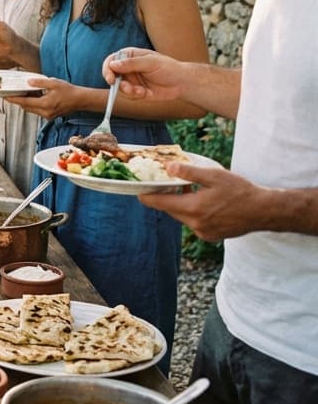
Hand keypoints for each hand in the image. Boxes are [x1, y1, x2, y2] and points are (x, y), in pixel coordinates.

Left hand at [4, 76, 72, 118]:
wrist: (80, 100)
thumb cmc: (69, 90)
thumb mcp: (53, 83)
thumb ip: (40, 82)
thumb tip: (28, 82)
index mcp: (45, 104)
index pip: (25, 103)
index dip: (14, 99)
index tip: (5, 97)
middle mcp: (45, 112)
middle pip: (26, 107)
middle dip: (18, 100)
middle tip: (12, 92)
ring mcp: (48, 115)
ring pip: (31, 109)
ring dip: (26, 102)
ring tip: (23, 92)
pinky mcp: (50, 116)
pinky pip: (37, 110)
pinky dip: (33, 104)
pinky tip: (33, 96)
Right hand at [102, 47, 185, 101]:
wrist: (182, 83)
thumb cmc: (168, 67)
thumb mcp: (150, 63)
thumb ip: (131, 63)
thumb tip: (113, 65)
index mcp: (129, 56)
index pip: (111, 61)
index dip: (108, 69)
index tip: (111, 79)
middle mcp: (128, 68)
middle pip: (112, 75)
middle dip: (117, 83)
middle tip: (124, 87)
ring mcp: (132, 80)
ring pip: (120, 87)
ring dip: (128, 91)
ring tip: (140, 91)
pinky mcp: (136, 91)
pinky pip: (129, 95)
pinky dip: (136, 95)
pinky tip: (146, 93)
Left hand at [137, 164, 270, 240]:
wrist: (264, 211)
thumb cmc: (240, 191)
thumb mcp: (214, 176)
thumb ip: (189, 173)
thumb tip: (167, 168)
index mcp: (193, 209)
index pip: (159, 204)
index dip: (146, 196)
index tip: (138, 190)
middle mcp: (195, 224)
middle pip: (170, 210)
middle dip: (166, 197)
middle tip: (165, 183)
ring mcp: (203, 232)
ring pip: (182, 216)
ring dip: (181, 204)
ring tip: (188, 189)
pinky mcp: (211, 236)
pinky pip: (194, 223)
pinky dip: (193, 212)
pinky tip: (202, 201)